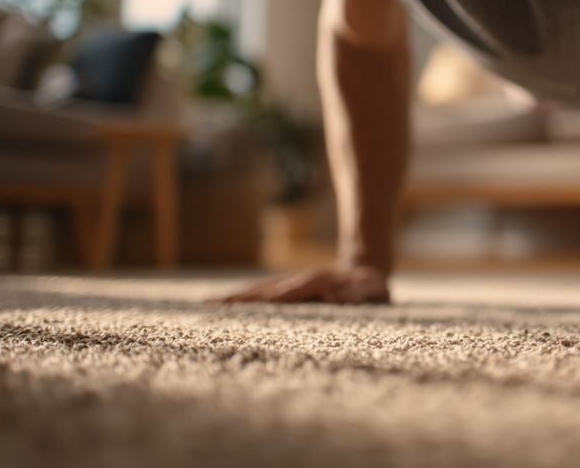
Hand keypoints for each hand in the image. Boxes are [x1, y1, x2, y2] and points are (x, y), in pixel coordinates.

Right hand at [219, 266, 389, 303]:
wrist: (366, 270)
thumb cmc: (371, 288)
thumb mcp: (372, 291)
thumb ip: (356, 295)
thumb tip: (332, 299)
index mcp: (317, 283)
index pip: (286, 293)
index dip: (264, 300)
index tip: (243, 308)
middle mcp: (298, 281)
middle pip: (264, 290)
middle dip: (238, 299)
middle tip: (209, 308)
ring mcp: (291, 284)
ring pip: (259, 291)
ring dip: (235, 298)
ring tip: (208, 307)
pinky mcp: (288, 290)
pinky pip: (262, 294)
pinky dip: (243, 299)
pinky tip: (225, 306)